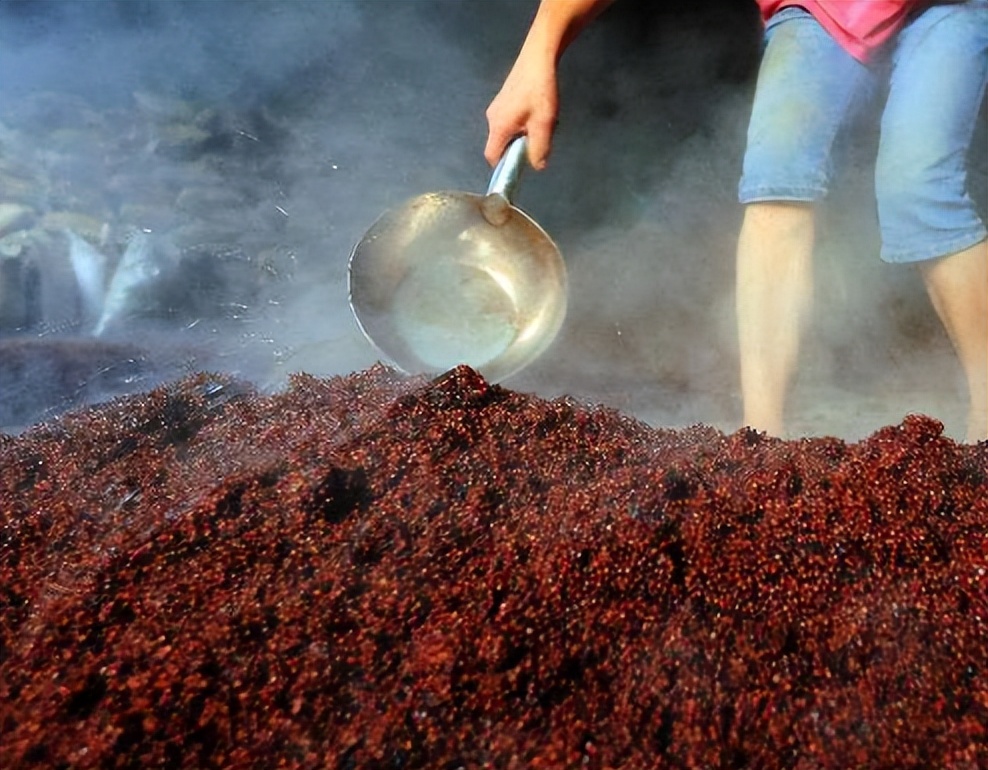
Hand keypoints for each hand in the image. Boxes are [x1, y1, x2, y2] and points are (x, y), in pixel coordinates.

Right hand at [484, 55, 558, 170]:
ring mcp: (496, 108)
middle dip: (517, 148)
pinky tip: (537, 112)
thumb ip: (539, 149)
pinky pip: (509, 120)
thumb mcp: (543, 124)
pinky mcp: (503, 100)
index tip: (520, 166)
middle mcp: (492, 118)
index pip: (492, 157)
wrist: (538, 57)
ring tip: (540, 123)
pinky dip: (522, 123)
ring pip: (507, 132)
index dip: (504, 166)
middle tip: (537, 140)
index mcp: (498, 127)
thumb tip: (537, 166)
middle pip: (500, 145)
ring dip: (522, 134)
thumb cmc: (540, 90)